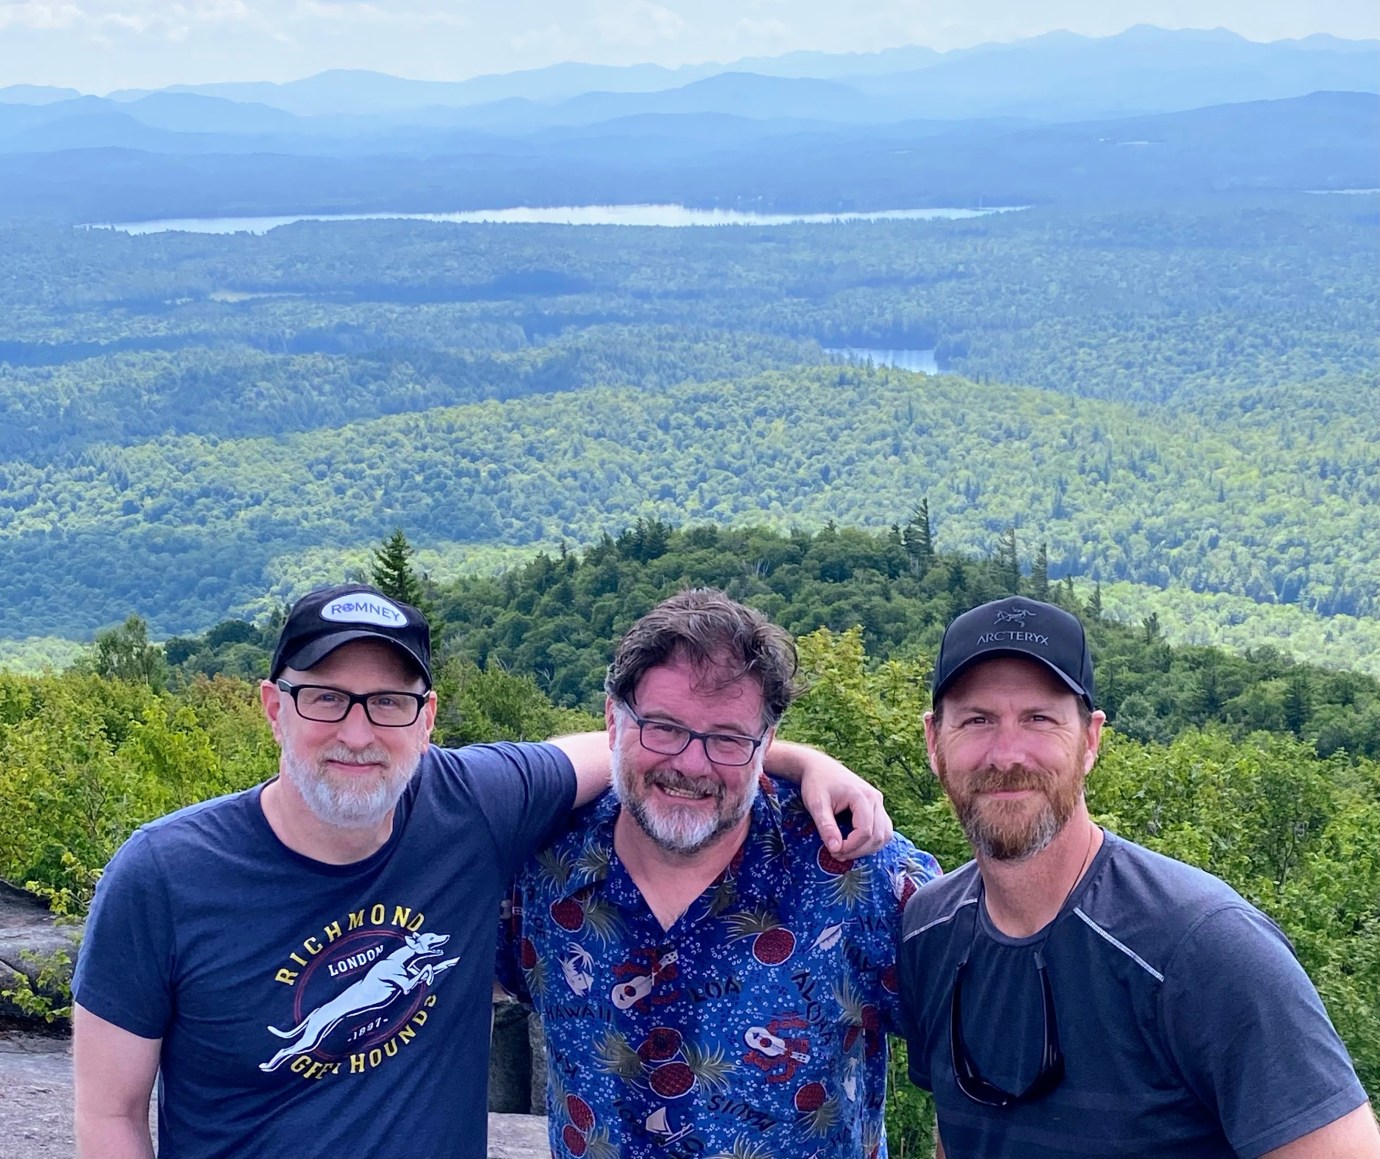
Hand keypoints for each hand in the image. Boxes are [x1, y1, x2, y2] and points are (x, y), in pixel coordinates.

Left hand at [765, 741, 892, 857]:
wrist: (819, 766)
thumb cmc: (816, 783)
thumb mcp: (816, 804)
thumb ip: (826, 826)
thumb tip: (835, 849)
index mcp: (862, 796)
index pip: (865, 831)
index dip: (851, 847)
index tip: (833, 852)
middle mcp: (875, 798)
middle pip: (878, 835)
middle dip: (859, 851)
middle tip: (837, 855)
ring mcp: (878, 801)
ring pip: (885, 834)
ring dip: (868, 848)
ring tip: (846, 851)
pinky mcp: (876, 805)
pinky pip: (883, 828)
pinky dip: (873, 840)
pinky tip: (856, 844)